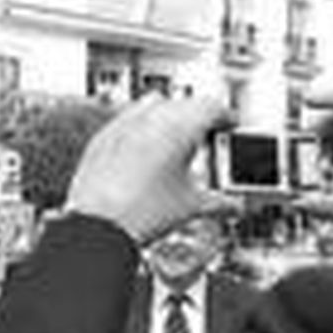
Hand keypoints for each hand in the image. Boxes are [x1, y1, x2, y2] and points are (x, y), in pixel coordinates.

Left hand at [66, 95, 239, 242]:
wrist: (98, 228)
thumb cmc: (139, 214)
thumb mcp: (191, 206)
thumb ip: (220, 201)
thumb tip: (234, 205)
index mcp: (180, 126)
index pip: (213, 107)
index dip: (226, 118)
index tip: (228, 126)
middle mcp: (150, 117)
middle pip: (184, 103)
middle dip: (197, 119)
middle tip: (206, 138)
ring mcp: (123, 125)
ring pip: (153, 106)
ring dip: (168, 118)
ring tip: (174, 144)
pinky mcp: (102, 138)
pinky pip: (126, 121)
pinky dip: (140, 130)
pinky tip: (143, 152)